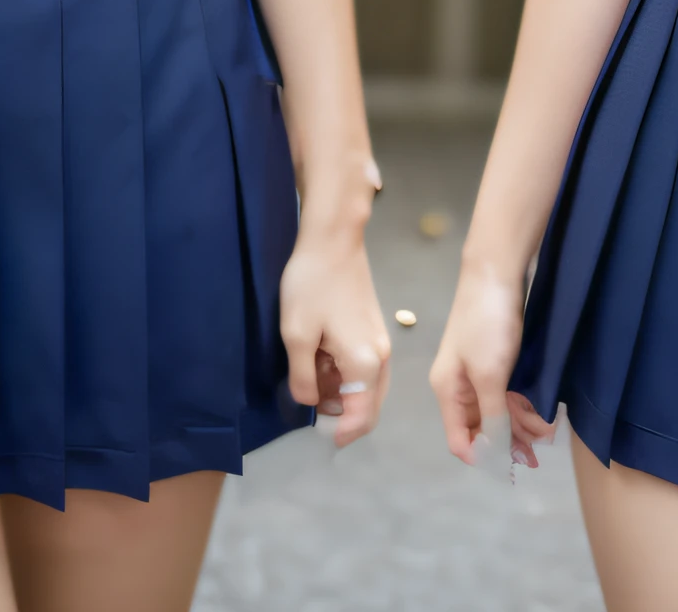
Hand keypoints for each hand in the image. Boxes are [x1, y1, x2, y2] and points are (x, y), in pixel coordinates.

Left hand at [279, 223, 389, 446]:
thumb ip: (303, 378)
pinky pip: (365, 368)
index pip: (362, 417)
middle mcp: (380, 357)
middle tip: (312, 415)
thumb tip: (311, 402)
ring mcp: (380, 342)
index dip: (341, 434)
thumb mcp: (296, 335)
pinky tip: (323, 365)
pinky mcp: (374, 329)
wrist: (333, 240)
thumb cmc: (312, 286)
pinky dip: (348, 378)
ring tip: (312, 386)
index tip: (320, 438)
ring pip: (368, 387)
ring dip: (344, 396)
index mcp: (365, 364)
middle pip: (370, 405)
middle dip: (343, 417)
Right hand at [429, 260, 553, 468]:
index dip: (483, 456)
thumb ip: (490, 417)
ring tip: (548, 426)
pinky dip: (526, 404)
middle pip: (482, 429)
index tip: (513, 463)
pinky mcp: (499, 360)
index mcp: (448, 391)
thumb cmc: (487, 324)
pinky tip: (544, 409)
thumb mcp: (488, 374)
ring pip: (500, 413)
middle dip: (510, 440)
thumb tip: (490, 455)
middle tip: (539, 448)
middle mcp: (462, 386)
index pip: (459, 440)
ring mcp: (481, 372)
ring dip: (523, 423)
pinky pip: (510, 394)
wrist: (497, 271)